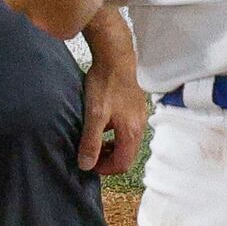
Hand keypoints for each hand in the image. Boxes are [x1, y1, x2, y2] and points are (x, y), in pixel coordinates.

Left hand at [77, 17, 143, 174]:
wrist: (116, 56)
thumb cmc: (106, 83)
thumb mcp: (94, 115)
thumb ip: (91, 141)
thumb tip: (86, 165)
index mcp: (132, 131)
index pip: (123, 164)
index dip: (105, 169)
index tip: (88, 163)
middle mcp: (139, 126)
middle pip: (126, 155)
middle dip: (107, 159)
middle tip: (88, 153)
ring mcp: (138, 116)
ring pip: (125, 142)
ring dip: (109, 146)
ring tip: (91, 140)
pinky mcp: (134, 108)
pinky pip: (125, 130)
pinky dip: (112, 135)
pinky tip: (99, 124)